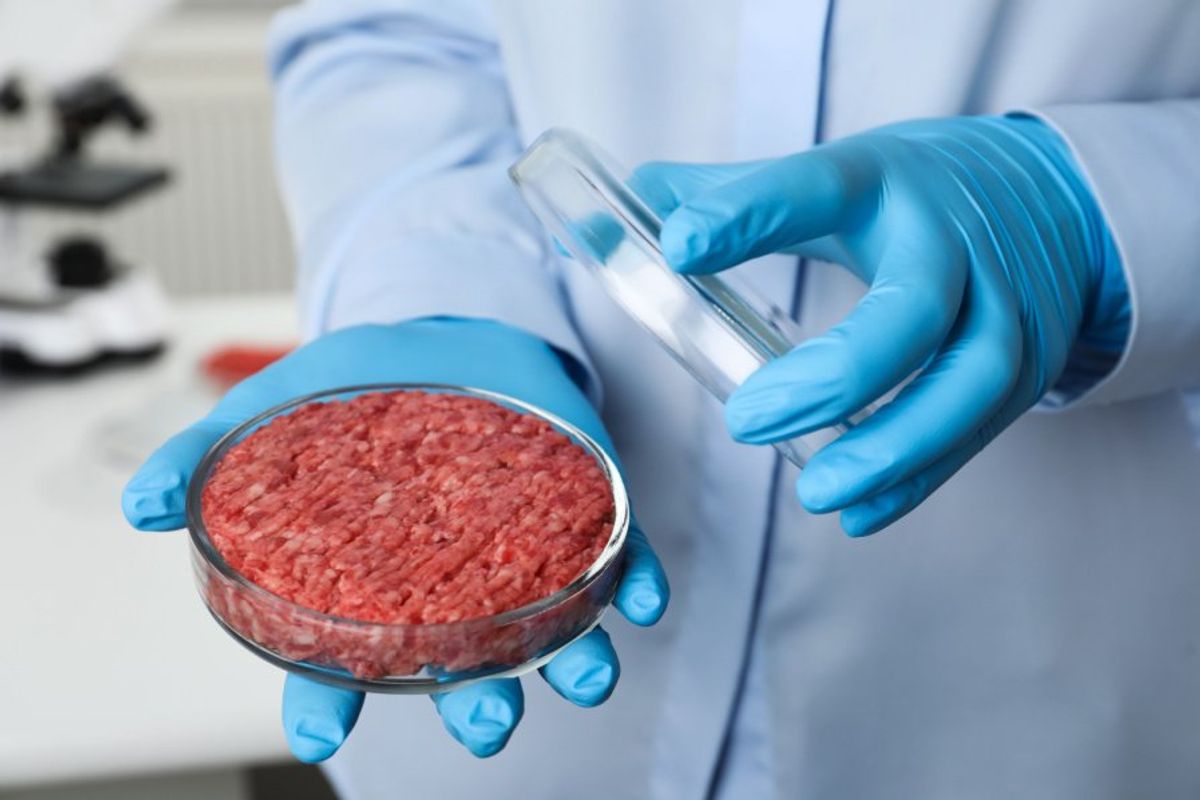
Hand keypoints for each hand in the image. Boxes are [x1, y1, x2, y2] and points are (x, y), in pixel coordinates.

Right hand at [122, 318, 667, 759]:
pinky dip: (638, 582)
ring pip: (548, 624)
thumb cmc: (354, 388)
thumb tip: (141, 506)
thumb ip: (202, 459)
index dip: (328, 700)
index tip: (323, 733)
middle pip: (460, 662)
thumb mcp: (267, 414)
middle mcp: (452, 583)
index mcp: (372, 580)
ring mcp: (523, 546)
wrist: (440, 330)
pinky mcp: (582, 504)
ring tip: (587, 677)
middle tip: (485, 722)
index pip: (343, 660)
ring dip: (573, 661)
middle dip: (474, 700)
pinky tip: (646, 601)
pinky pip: (620, 554)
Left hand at [631, 115, 1128, 535]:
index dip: (748, 214)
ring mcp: (1006, 305)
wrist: (1055, 199)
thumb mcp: (838, 172)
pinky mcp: (1030, 363)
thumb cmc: (916, 193)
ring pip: (969, 382)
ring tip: (817, 493)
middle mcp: (954, 241)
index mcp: (883, 181)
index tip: (679, 245)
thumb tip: (636, 195)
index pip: (816, 189)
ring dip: (892, 446)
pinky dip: (920, 477)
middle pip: (914, 309)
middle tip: (747, 420)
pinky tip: (860, 513)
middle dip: (836, 374)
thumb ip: (736, 191)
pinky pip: (979, 430)